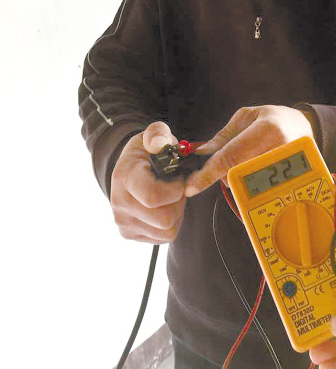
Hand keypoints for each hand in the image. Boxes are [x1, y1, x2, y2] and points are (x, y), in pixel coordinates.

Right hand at [110, 121, 185, 243]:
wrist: (129, 169)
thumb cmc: (147, 151)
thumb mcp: (154, 134)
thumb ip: (158, 133)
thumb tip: (158, 144)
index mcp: (125, 177)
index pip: (153, 197)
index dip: (176, 190)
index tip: (179, 179)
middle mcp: (120, 203)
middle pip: (165, 219)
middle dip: (179, 203)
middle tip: (177, 189)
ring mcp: (123, 222)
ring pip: (167, 232)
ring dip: (177, 215)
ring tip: (170, 197)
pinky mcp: (129, 234)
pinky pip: (162, 239)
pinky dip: (170, 225)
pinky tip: (164, 207)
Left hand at [184, 105, 313, 196]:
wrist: (304, 128)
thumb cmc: (273, 119)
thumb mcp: (246, 117)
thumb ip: (223, 136)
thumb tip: (201, 152)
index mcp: (268, 130)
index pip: (231, 157)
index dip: (208, 173)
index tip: (191, 187)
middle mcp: (280, 151)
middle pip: (237, 174)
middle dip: (224, 173)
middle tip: (227, 162)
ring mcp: (288, 170)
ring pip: (247, 186)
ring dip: (237, 178)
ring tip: (248, 159)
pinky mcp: (289, 182)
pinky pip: (259, 191)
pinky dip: (248, 184)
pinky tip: (254, 170)